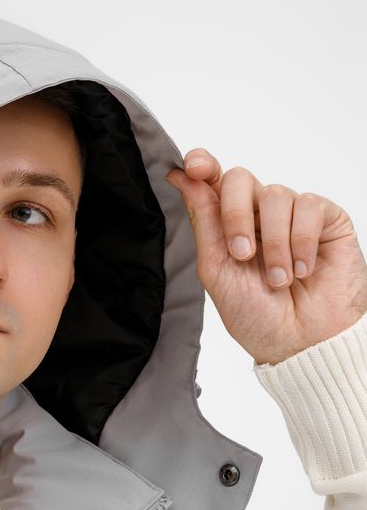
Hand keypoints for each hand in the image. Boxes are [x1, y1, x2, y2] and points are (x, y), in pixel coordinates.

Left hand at [165, 150, 366, 364]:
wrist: (301, 344)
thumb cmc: (258, 317)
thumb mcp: (218, 272)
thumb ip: (204, 223)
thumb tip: (184, 178)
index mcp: (228, 227)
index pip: (213, 183)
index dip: (203, 167)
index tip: (193, 166)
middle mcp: (259, 216)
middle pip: (240, 178)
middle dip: (235, 214)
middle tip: (242, 254)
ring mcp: (292, 216)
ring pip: (275, 194)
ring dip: (274, 243)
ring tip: (279, 280)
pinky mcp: (326, 220)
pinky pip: (309, 206)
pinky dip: (301, 241)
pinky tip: (302, 270)